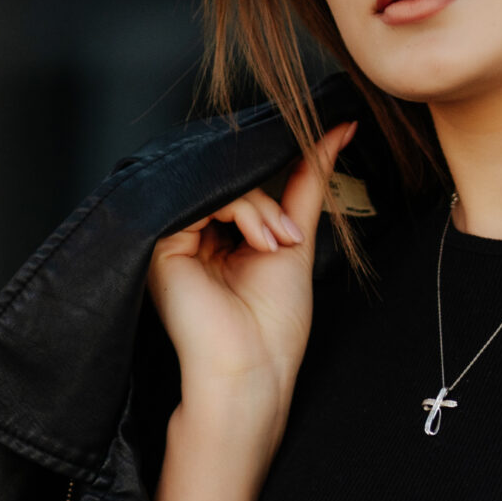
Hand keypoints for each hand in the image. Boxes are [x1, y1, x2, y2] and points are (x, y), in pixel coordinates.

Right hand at [150, 119, 355, 500]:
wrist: (254, 370)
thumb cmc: (273, 326)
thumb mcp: (297, 239)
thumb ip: (308, 182)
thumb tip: (337, 130)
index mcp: (220, 236)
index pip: (245, 184)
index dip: (276, 180)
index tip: (317, 160)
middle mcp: (194, 233)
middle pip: (234, 181)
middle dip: (272, 202)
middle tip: (290, 239)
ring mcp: (176, 237)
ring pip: (224, 186)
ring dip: (263, 212)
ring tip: (278, 246)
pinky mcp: (164, 241)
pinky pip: (210, 197)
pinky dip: (247, 213)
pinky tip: (262, 244)